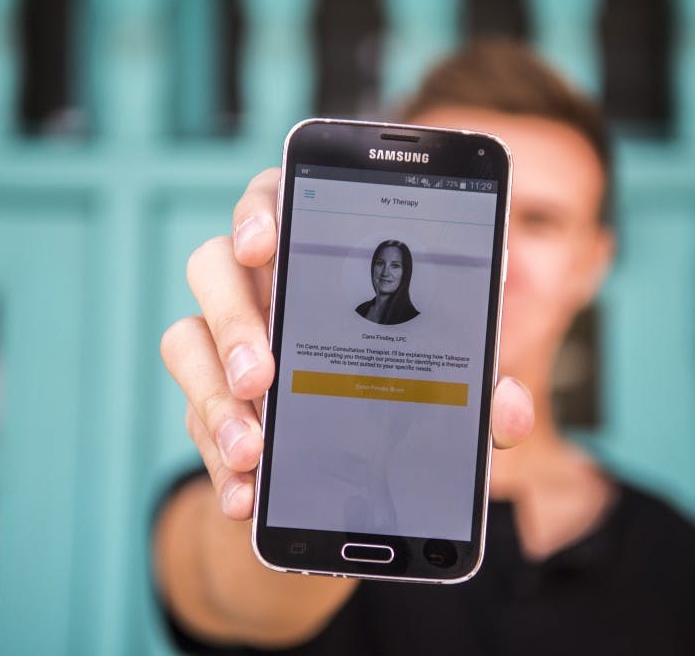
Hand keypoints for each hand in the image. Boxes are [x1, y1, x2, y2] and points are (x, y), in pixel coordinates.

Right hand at [160, 168, 534, 519]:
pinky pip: (193, 416)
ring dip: (215, 394)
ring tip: (255, 449)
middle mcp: (261, 288)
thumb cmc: (404, 389)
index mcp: (315, 254)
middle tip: (266, 376)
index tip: (264, 244)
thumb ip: (478, 391)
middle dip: (234, 318)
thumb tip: (507, 410)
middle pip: (213, 266)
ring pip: (187, 338)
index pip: (275, 198)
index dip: (261, 209)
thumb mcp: (448, 387)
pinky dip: (216, 459)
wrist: (357, 465)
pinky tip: (246, 495)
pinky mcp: (213, 401)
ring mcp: (228, 343)